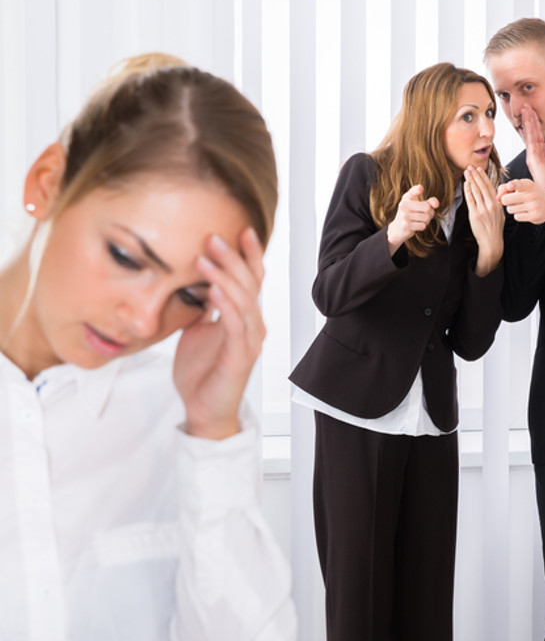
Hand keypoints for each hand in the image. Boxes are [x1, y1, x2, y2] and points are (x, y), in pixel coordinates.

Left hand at [173, 228, 266, 440]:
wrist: (204, 410)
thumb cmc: (202, 373)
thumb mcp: (197, 330)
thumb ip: (202, 307)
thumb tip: (196, 282)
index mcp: (244, 317)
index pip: (251, 279)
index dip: (248, 254)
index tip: (239, 229)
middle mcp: (252, 325)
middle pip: (250, 283)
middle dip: (232, 258)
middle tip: (214, 236)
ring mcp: (248, 340)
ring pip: (244, 300)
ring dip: (225, 276)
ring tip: (207, 257)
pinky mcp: (239, 356)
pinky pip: (235, 325)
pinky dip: (226, 306)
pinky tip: (213, 290)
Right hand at [387, 184, 440, 253]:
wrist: (398, 227)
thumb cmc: (412, 213)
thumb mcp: (419, 204)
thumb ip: (430, 202)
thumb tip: (436, 204)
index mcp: (407, 197)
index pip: (413, 192)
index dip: (417, 190)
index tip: (421, 188)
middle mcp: (404, 205)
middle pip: (427, 207)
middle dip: (430, 212)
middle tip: (424, 213)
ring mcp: (404, 215)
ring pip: (426, 218)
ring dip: (426, 220)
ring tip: (420, 219)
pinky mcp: (406, 226)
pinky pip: (423, 226)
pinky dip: (422, 226)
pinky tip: (416, 225)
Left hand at [463, 165, 503, 275]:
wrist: (492, 242)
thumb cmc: (495, 228)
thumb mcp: (500, 214)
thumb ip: (496, 203)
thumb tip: (493, 193)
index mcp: (498, 204)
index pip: (490, 187)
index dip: (484, 177)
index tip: (479, 169)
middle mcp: (491, 205)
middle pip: (482, 186)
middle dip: (475, 175)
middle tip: (470, 167)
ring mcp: (483, 210)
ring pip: (476, 191)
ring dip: (470, 180)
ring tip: (466, 172)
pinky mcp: (475, 215)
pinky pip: (470, 200)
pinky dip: (468, 191)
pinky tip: (466, 184)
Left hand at [498, 178, 544, 225]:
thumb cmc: (531, 193)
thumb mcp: (522, 185)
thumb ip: (506, 187)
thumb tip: (497, 198)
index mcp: (528, 185)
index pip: (518, 184)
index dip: (513, 185)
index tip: (510, 186)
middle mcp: (531, 195)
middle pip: (505, 200)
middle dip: (505, 200)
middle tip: (512, 200)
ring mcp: (533, 206)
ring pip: (510, 209)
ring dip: (512, 208)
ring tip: (520, 205)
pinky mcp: (534, 216)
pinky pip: (516, 217)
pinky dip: (518, 215)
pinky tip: (525, 212)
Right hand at [520, 105, 544, 189]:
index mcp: (541, 151)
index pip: (538, 133)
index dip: (535, 122)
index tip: (533, 112)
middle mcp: (535, 151)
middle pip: (532, 131)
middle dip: (529, 118)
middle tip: (526, 105)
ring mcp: (533, 154)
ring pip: (530, 133)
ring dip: (528, 121)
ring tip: (526, 109)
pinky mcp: (533, 157)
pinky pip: (531, 141)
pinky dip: (529, 131)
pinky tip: (528, 122)